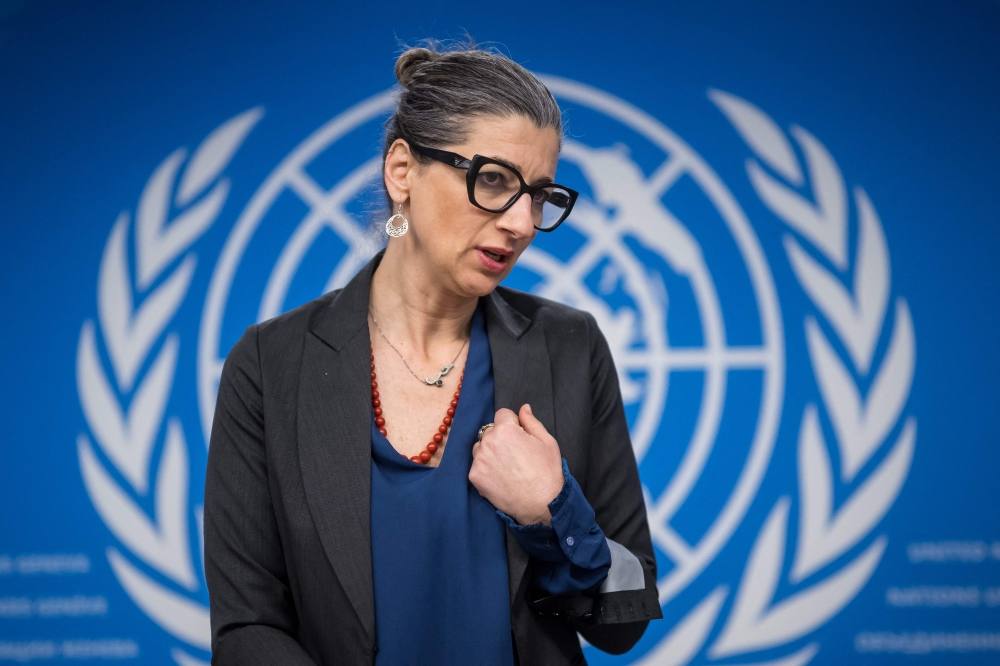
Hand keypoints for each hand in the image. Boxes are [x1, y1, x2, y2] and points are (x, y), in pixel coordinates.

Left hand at [469, 404, 564, 525]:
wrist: (542, 504)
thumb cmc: (547, 472)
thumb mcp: (547, 441)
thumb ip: (531, 422)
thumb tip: (523, 408)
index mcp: (506, 430)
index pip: (502, 414)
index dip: (513, 424)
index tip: (519, 437)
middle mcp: (489, 442)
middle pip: (490, 431)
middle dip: (500, 437)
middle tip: (515, 454)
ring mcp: (479, 460)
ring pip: (481, 447)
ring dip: (490, 452)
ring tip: (507, 467)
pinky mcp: (474, 476)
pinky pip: (477, 465)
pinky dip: (486, 469)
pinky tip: (500, 477)